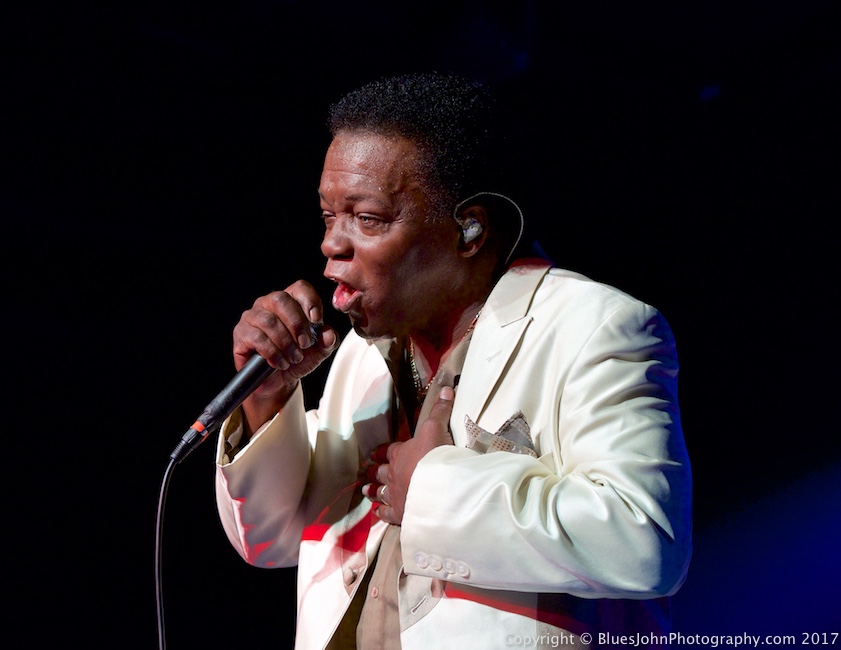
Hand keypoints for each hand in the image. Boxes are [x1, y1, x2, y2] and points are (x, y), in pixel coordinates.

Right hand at [233, 280, 339, 430]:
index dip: (309, 300)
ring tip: (294, 357)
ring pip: (269, 321)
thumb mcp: (318, 351)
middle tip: (305, 344)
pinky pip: (257, 338)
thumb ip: (327, 341)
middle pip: (281, 300)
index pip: (299, 288)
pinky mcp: (241, 333)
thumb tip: (329, 333)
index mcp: (290, 301)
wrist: (277, 381)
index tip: (316, 320)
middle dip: (297, 324)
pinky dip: (273, 353)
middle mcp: (268, 304)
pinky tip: (280, 363)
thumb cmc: (296, 359)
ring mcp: (252, 317)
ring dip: (286, 342)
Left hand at [363, 385, 455, 524]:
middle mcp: (394, 473)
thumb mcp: (437, 428)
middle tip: (366, 473)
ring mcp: (396, 494)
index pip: (389, 450)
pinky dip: (381, 512)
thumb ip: (441, 411)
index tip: (373, 454)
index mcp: (401, 453)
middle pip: (381, 472)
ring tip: (366, 491)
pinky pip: (387, 513)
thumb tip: (446, 389)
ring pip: (380, 492)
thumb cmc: (435, 455)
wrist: (438, 486)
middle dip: (374, 472)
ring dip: (374, 491)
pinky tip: (377, 513)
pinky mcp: (400, 512)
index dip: (381, 451)